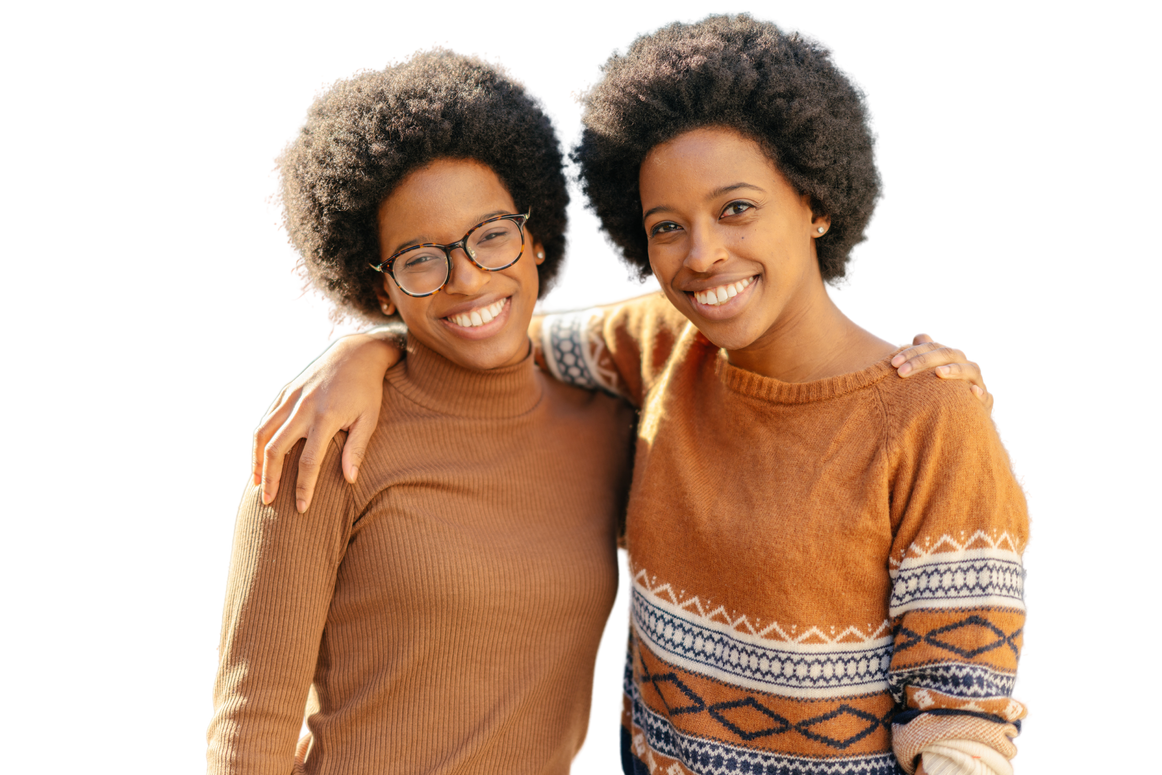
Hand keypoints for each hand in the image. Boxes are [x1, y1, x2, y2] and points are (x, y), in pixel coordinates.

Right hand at [249, 334, 400, 512]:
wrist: (355, 351)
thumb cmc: (366, 389)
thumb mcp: (370, 418)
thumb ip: (357, 449)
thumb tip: (349, 480)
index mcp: (326, 418)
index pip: (309, 462)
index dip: (303, 487)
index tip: (301, 508)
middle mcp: (302, 408)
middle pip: (276, 450)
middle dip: (270, 479)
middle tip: (268, 502)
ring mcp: (290, 397)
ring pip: (262, 434)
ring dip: (256, 461)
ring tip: (256, 483)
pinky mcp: (284, 390)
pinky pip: (264, 419)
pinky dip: (257, 440)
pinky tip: (258, 456)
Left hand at [891, 331, 994, 411]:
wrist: (959, 412)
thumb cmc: (937, 388)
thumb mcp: (929, 371)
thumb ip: (923, 352)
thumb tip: (917, 335)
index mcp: (949, 355)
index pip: (931, 346)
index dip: (912, 352)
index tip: (892, 363)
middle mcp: (964, 364)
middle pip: (947, 354)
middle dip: (923, 361)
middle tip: (901, 372)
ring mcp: (975, 381)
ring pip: (970, 369)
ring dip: (954, 370)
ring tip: (938, 372)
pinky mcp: (984, 402)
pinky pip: (986, 397)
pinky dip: (980, 393)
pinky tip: (972, 391)